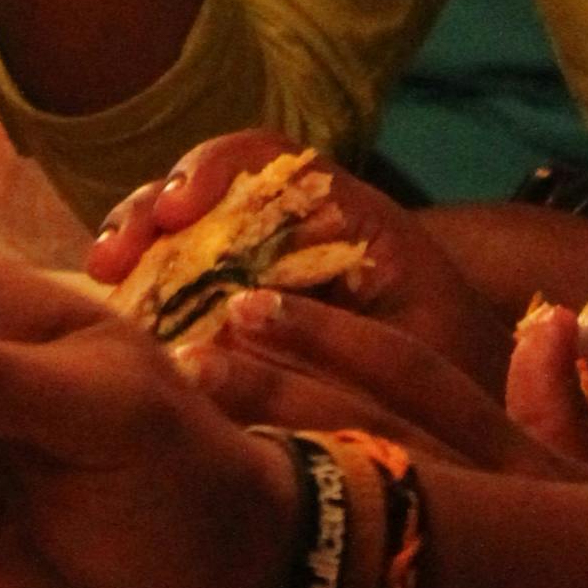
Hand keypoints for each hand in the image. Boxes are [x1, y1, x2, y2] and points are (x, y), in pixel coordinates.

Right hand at [89, 134, 518, 399]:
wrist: (485, 427)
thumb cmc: (461, 384)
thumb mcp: (414, 358)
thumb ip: (334, 341)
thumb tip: (226, 330)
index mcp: (348, 217)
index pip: (268, 160)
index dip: (213, 169)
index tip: (178, 211)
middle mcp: (298, 228)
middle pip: (210, 188)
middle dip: (153, 209)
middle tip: (113, 254)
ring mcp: (266, 267)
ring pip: (185, 234)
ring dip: (137, 243)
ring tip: (102, 273)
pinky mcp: (242, 311)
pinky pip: (184, 283)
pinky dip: (146, 288)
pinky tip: (114, 309)